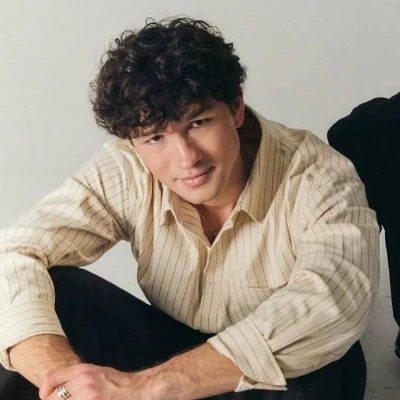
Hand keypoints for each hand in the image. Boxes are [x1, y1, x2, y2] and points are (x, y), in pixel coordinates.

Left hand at [38, 363, 167, 399]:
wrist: (140, 391)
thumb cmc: (121, 384)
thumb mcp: (98, 373)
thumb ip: (79, 379)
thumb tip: (59, 389)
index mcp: (84, 371)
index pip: (51, 378)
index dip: (45, 390)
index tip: (48, 396)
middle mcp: (84, 384)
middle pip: (53, 399)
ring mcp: (89, 399)